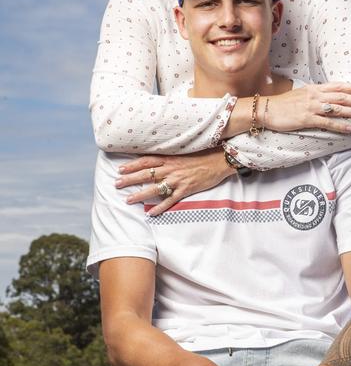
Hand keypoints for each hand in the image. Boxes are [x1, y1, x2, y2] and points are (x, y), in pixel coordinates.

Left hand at [116, 150, 234, 214]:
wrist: (219, 160)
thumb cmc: (202, 155)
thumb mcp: (184, 152)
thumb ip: (170, 156)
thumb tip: (157, 159)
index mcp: (170, 158)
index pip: (146, 161)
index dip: (132, 165)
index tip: (120, 169)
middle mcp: (171, 168)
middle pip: (146, 174)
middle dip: (130, 179)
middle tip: (117, 184)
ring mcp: (178, 179)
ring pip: (155, 188)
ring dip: (140, 194)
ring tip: (128, 200)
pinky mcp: (186, 189)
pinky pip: (171, 200)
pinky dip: (161, 207)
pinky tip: (151, 213)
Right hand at [263, 83, 350, 134]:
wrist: (266, 109)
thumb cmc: (283, 104)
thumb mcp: (300, 94)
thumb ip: (314, 95)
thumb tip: (325, 98)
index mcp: (314, 89)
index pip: (337, 86)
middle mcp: (315, 96)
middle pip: (341, 97)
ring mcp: (312, 107)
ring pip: (337, 109)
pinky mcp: (307, 119)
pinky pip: (328, 123)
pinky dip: (341, 126)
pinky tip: (350, 129)